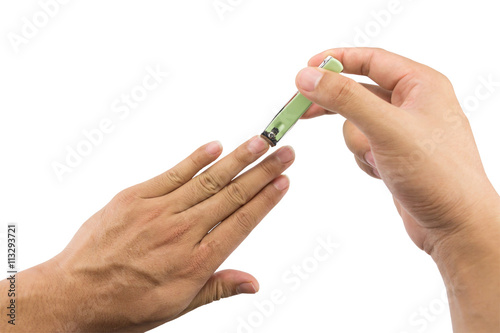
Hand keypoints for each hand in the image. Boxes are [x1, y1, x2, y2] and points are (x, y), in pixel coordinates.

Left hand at [4, 136, 294, 331]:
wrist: (74, 294)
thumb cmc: (125, 305)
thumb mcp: (177, 306)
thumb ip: (218, 288)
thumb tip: (253, 282)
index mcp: (196, 261)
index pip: (242, 222)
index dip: (266, 200)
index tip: (284, 181)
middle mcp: (182, 231)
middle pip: (231, 195)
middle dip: (263, 172)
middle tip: (285, 152)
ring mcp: (158, 211)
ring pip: (207, 180)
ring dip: (237, 158)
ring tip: (261, 142)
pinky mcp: (135, 197)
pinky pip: (172, 173)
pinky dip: (195, 159)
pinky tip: (215, 146)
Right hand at [296, 47, 499, 331]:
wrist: (455, 225)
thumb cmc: (436, 174)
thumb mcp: (385, 128)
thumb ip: (345, 98)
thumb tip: (308, 76)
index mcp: (421, 84)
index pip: (371, 59)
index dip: (337, 60)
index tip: (306, 68)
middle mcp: (414, 103)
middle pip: (358, 91)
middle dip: (334, 104)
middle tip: (302, 110)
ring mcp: (404, 130)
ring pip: (357, 123)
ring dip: (358, 142)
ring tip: (377, 158)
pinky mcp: (395, 154)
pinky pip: (363, 145)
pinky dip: (365, 158)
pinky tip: (382, 171)